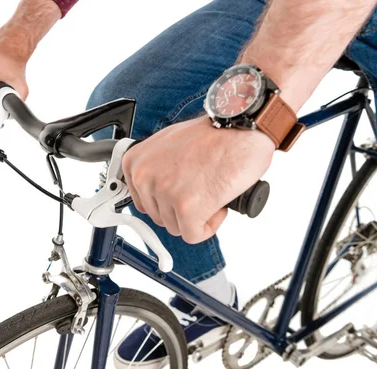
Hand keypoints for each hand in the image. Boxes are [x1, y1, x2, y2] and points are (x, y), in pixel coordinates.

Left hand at [122, 116, 274, 243]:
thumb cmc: (214, 134)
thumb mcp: (169, 145)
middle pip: (160, 217)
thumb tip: (157, 192)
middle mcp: (145, 177)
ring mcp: (164, 193)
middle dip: (183, 210)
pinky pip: (194, 235)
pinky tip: (218, 203)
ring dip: (197, 216)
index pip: (144, 202)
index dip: (168, 201)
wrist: (240, 125)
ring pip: (177, 228)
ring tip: (211, 189)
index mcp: (136, 162)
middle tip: (202, 187)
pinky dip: (210, 225)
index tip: (183, 192)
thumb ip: (157, 169)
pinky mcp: (186, 208)